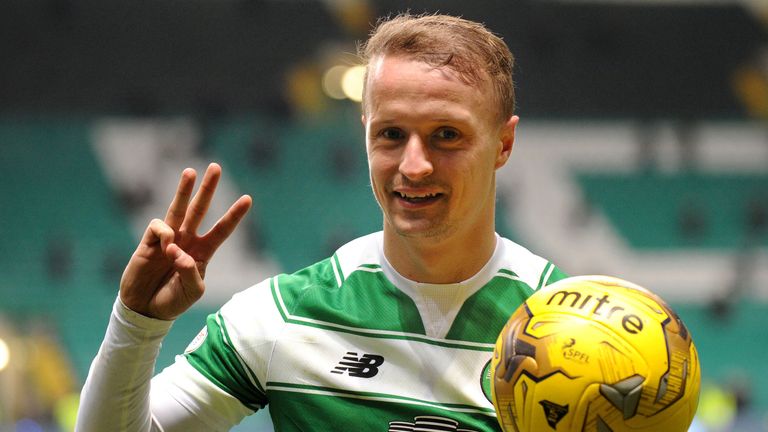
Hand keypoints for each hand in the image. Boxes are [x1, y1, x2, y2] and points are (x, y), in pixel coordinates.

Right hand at [119, 163, 251, 319]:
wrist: (146, 310)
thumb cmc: (173, 301)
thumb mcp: (192, 291)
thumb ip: (191, 271)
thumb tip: (179, 250)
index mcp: (204, 252)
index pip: (222, 229)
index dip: (234, 215)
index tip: (248, 198)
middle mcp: (188, 240)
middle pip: (200, 209)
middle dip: (208, 188)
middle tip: (216, 167)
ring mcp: (169, 239)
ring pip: (178, 208)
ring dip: (184, 190)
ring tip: (191, 172)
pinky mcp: (149, 241)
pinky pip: (160, 226)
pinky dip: (165, 233)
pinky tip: (166, 247)